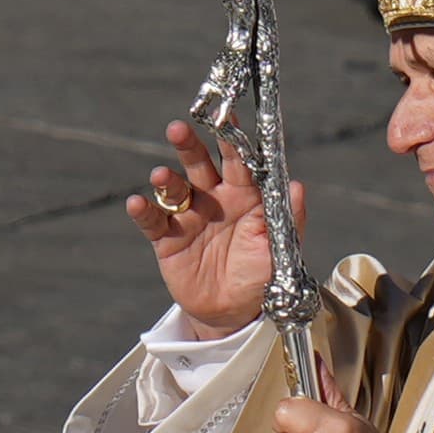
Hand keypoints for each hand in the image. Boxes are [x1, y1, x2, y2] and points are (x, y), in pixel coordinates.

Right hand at [126, 120, 305, 339]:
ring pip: (174, 189)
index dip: (232, 140)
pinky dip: (143, 211)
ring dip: (166, 180)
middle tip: (178, 128)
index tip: (226, 118)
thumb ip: (288, 217)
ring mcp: (189, 217)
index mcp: (244, 195)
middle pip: (199, 164)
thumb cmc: (263, 276)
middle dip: (188, 146)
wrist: (236, 314)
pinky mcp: (167, 239)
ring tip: (160, 176)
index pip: (237, 161)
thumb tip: (297, 186)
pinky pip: (153, 221)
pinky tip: (136, 202)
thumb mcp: (282, 249)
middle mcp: (214, 199)